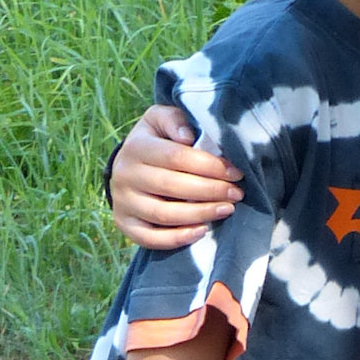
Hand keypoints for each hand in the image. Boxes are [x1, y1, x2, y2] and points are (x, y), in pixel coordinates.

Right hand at [112, 103, 241, 250]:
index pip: (176, 157)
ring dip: (201, 214)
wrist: (127, 167)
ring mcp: (123, 202)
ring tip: (226, 209)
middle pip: (172, 186)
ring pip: (164, 214)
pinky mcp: (125, 225)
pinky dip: (179, 238)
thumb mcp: (161, 121)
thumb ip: (175, 121)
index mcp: (136, 147)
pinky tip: (202, 230)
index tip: (236, 173)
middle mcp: (124, 175)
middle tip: (236, 194)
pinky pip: (152, 239)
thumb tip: (187, 137)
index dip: (210, 166)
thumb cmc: (155, 142)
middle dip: (211, 191)